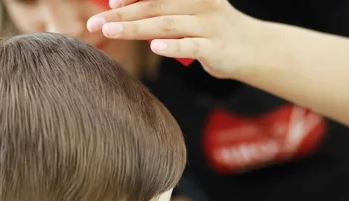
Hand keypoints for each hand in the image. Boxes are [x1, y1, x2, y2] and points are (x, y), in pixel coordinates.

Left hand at [86, 0, 258, 78]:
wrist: (253, 49)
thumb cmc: (212, 30)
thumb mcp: (190, 12)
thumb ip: (162, 9)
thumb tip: (118, 10)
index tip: (110, 1)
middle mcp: (202, 2)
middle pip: (155, 5)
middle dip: (122, 13)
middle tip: (95, 23)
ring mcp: (210, 25)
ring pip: (167, 24)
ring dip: (136, 27)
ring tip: (111, 31)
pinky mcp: (215, 48)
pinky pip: (191, 46)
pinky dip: (172, 46)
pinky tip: (154, 48)